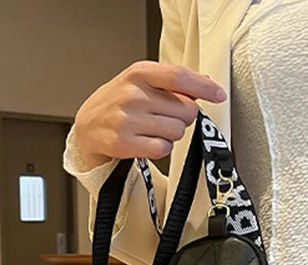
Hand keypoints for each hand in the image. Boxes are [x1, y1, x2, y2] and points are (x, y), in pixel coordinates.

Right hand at [72, 61, 226, 168]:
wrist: (88, 126)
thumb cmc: (119, 103)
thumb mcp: (141, 82)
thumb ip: (173, 82)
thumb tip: (208, 84)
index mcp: (139, 73)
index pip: (179, 76)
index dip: (204, 87)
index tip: (219, 95)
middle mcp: (133, 94)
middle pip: (185, 110)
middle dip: (183, 118)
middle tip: (166, 118)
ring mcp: (127, 119)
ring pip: (177, 131)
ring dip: (171, 134)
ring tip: (153, 130)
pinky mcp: (124, 143)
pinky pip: (163, 148)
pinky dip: (161, 148)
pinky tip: (148, 142)